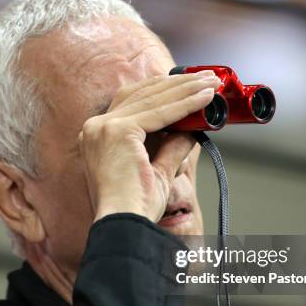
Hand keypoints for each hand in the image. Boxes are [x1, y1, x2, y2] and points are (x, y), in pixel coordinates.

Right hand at [78, 71, 220, 222]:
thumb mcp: (158, 171)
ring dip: (185, 89)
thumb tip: (192, 130)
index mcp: (98, 137)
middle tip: (206, 79)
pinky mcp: (117, 132)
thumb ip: (172, 147)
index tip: (189, 86)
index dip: (163, 91)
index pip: (133, 103)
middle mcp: (95, 128)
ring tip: (211, 84)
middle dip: (178, 85)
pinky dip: (184, 104)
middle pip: (142, 94)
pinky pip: (159, 113)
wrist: (125, 226)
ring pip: (152, 99)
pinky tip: (204, 99)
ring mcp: (103, 128)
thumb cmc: (136, 208)